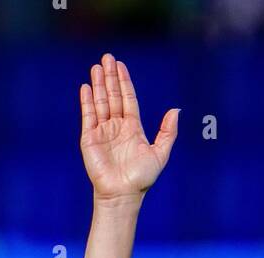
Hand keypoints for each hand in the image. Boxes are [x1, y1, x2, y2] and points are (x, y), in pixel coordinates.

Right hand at [80, 53, 178, 200]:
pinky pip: (88, 116)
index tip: (121, 65)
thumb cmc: (141, 178)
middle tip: (107, 57)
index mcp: (132, 128)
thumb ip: (168, 132)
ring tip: (97, 67)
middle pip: (113, 96)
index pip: (127, 99)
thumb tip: (176, 111)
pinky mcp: (89, 139)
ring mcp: (102, 132)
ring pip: (100, 102)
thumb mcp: (160, 154)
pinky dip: (87, 101)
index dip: (124, 82)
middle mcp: (117, 127)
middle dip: (110, 77)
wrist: (122, 193)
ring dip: (98, 84)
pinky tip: (87, 87)